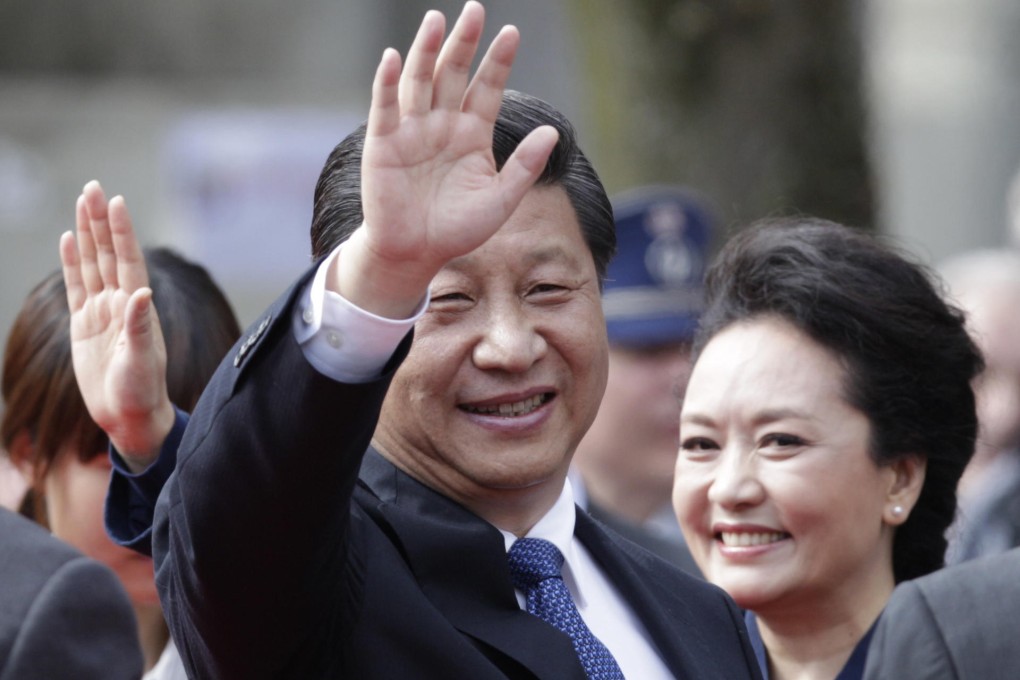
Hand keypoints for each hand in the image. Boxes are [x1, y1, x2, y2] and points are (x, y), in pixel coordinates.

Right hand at [59, 181, 174, 471]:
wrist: (130, 416)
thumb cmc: (143, 392)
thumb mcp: (142, 362)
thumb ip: (139, 328)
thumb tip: (141, 294)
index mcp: (138, 308)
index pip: (128, 260)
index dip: (121, 232)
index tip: (115, 201)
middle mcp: (121, 303)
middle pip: (107, 254)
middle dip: (100, 221)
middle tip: (92, 186)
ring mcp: (102, 312)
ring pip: (92, 264)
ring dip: (87, 233)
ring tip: (82, 201)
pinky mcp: (84, 325)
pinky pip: (76, 287)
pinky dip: (72, 263)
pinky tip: (69, 240)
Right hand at [335, 1, 558, 317]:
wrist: (416, 254)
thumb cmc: (458, 229)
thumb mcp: (500, 200)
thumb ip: (525, 166)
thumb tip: (553, 131)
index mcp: (471, 134)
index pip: (487, 88)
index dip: (498, 61)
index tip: (512, 33)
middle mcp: (442, 124)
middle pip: (453, 74)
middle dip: (464, 43)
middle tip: (475, 9)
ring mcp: (411, 130)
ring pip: (420, 81)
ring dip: (427, 51)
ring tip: (437, 20)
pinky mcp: (383, 143)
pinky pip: (385, 107)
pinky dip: (386, 82)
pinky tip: (392, 57)